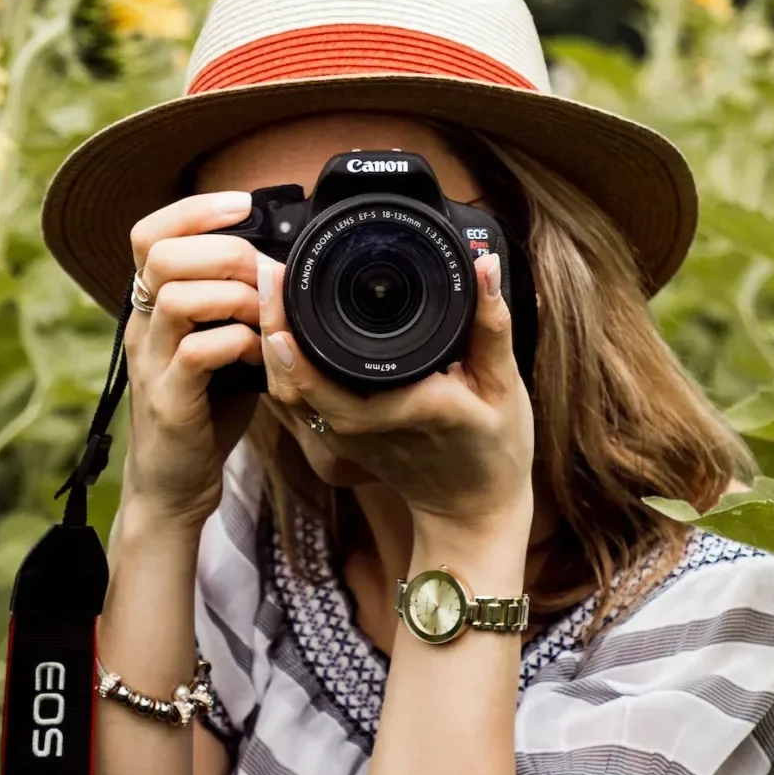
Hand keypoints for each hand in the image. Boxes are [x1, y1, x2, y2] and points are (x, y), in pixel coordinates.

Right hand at [121, 191, 263, 529]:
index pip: (148, 233)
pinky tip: (259, 356)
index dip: (193, 209)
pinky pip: (197, 352)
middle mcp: (141, 327)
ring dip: (235, 297)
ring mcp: (150, 364)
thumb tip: (284, 266)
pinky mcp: (168, 401)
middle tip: (265, 274)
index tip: (242, 203)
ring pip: (177, 297)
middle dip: (225, 251)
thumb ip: (238, 306)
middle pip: (162, 255)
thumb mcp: (220, 344)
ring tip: (265, 316)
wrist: (173, 484)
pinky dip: (238, 343)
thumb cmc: (205, 409)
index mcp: (151, 306)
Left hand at [258, 252, 534, 542]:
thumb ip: (491, 324)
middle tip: (269, 272)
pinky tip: (281, 329)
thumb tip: (483, 265)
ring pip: (286, 393)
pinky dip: (282, 366)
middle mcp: (364, 428)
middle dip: (271, 324)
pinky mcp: (338, 441)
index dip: (296, 338)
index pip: (331, 378)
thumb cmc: (494, 450)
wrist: (472, 509)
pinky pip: (297, 403)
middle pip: (293, 380)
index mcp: (405, 409)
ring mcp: (345, 439)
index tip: (283, 285)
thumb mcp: (504, 386)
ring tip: (270, 290)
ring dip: (269, 343)